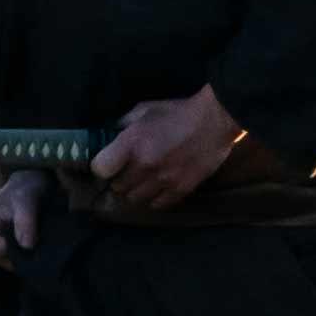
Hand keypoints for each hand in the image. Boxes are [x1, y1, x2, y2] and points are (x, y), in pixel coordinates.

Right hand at [0, 172, 44, 261]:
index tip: (30, 242)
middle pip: (1, 260)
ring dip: (26, 257)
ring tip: (40, 243)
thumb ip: (25, 221)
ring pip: (10, 262)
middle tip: (39, 244)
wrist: (33, 184)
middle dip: (20, 256)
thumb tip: (27, 247)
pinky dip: (29, 256)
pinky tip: (38, 246)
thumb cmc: (26, 188)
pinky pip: (17, 260)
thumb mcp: (27, 198)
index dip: (12, 250)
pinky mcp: (9, 247)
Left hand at [93, 84, 245, 211]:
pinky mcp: (181, 190)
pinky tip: (155, 188)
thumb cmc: (177, 112)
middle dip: (117, 179)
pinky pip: (157, 205)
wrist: (215, 121)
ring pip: (134, 199)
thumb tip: (108, 136)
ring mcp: (164, 180)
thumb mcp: (144, 110)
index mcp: (132, 143)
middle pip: (117, 187)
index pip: (100, 169)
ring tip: (139, 181)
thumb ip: (122, 125)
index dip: (100, 167)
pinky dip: (153, 199)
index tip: (106, 163)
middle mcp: (145, 166)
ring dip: (133, 191)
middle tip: (124, 171)